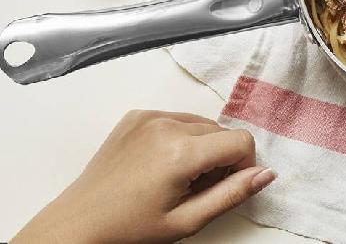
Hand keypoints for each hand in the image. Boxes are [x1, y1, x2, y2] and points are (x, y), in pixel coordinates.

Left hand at [13, 110, 275, 243]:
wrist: (78, 223)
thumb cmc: (130, 228)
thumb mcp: (187, 220)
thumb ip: (232, 194)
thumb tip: (267, 174)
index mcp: (181, 152)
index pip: (241, 141)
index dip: (242, 166)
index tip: (222, 186)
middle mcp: (166, 125)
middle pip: (222, 130)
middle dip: (220, 157)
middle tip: (196, 188)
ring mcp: (148, 117)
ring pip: (201, 123)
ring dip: (201, 146)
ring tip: (177, 177)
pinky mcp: (136, 116)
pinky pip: (176, 118)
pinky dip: (179, 137)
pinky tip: (160, 164)